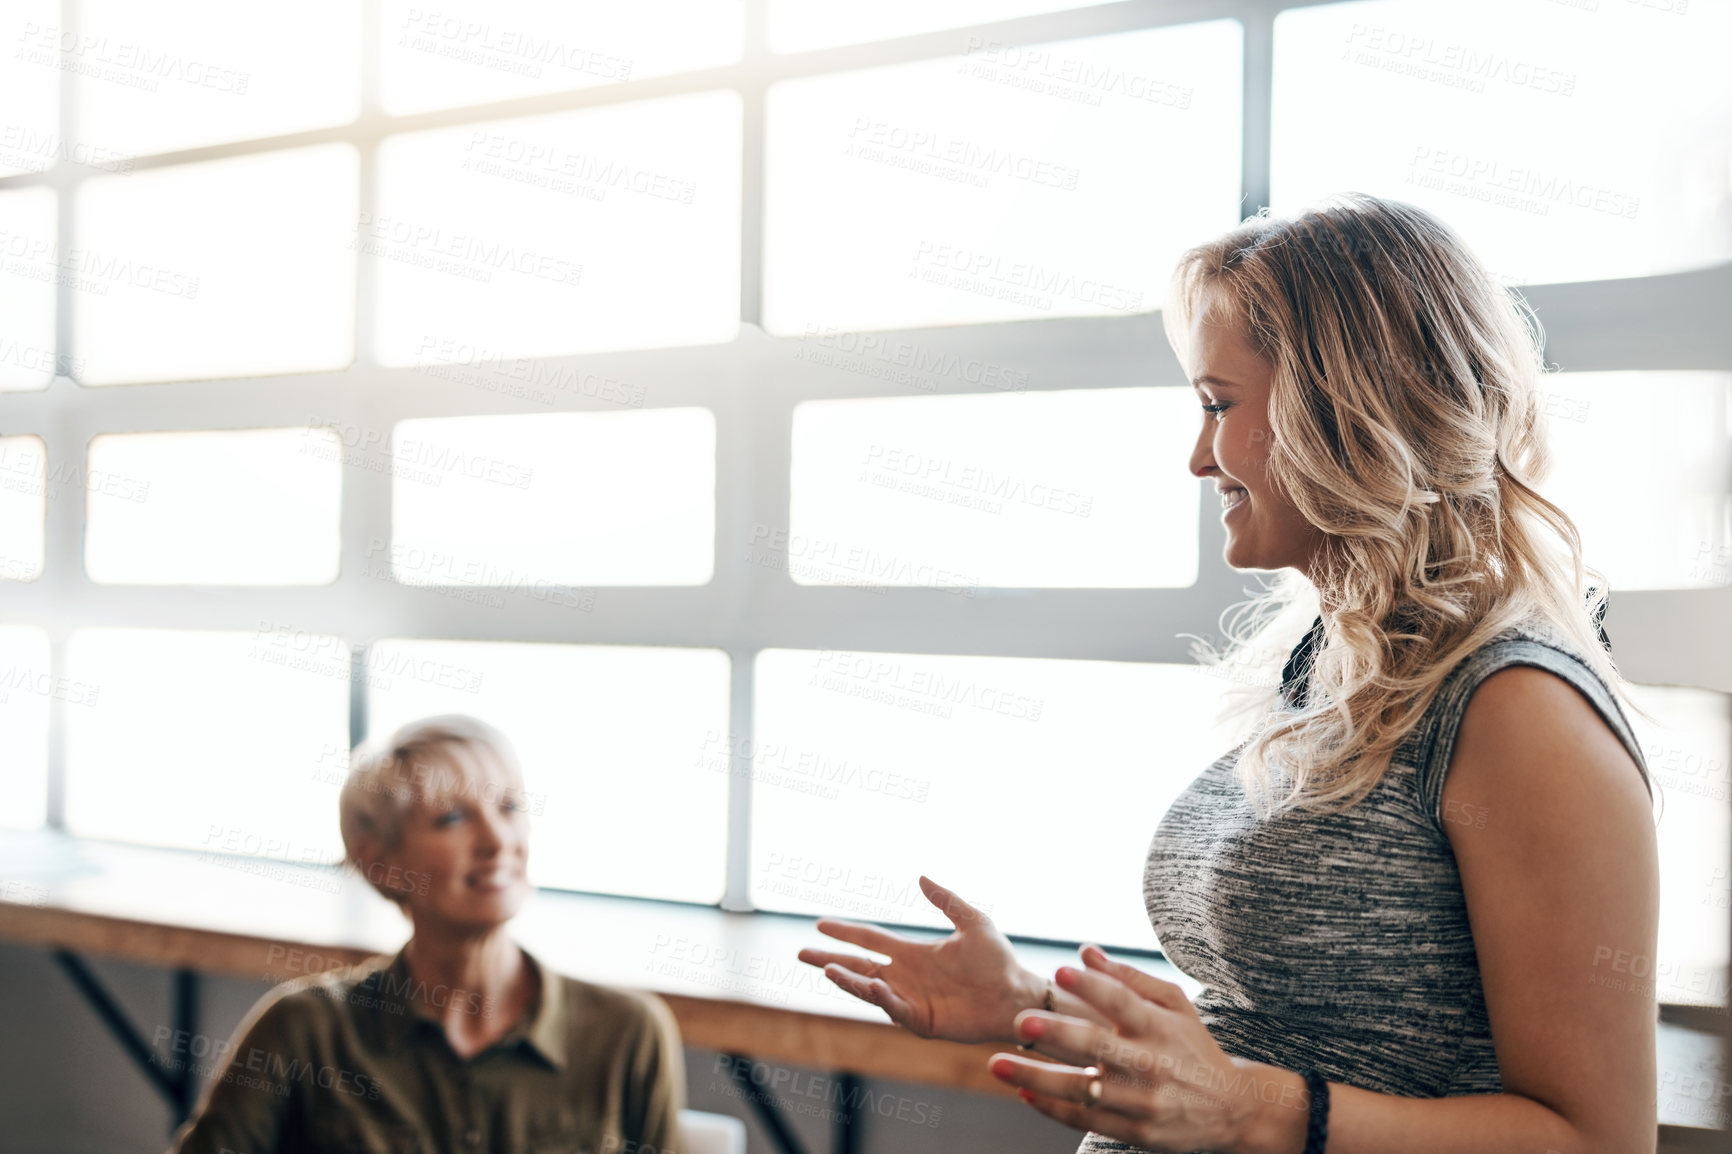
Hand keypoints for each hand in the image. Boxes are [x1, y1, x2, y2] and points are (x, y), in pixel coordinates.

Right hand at [796, 876, 1044, 1043]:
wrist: (1016, 994)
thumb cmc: (997, 960)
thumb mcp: (973, 921)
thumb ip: (946, 900)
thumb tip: (921, 876)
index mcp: (914, 954)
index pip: (870, 940)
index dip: (845, 932)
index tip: (819, 924)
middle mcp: (906, 976)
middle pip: (859, 967)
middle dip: (829, 961)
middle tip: (801, 954)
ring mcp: (912, 1000)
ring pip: (869, 989)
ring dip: (848, 980)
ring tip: (827, 969)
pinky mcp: (922, 1021)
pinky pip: (895, 1010)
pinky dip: (882, 999)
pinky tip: (874, 986)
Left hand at [986, 945, 1305, 1153]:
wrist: (1232, 1109)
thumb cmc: (1193, 1046)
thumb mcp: (1175, 1005)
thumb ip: (1129, 978)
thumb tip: (1084, 951)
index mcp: (1160, 1028)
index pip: (1124, 1003)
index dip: (1093, 987)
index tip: (1060, 970)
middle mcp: (1151, 1064)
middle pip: (1098, 1047)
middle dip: (1057, 1034)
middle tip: (1021, 1020)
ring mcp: (1141, 1101)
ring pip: (1083, 1089)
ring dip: (1038, 1077)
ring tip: (998, 1064)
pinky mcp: (1134, 1130)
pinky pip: (1086, 1119)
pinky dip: (1052, 1108)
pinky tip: (1023, 1091)